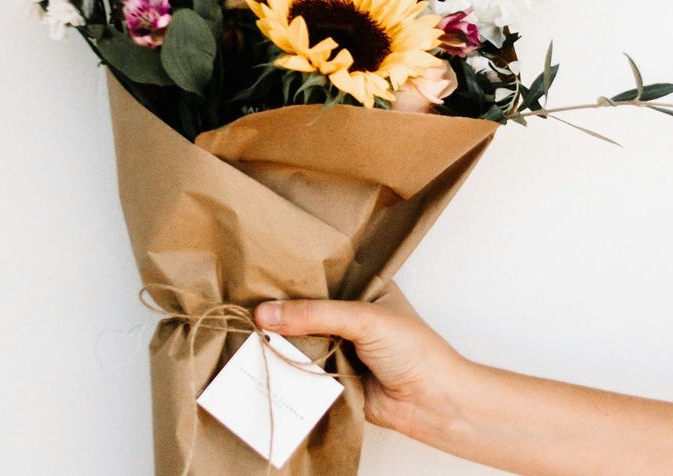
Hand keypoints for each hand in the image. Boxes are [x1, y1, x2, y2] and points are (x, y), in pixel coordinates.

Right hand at [254, 283, 467, 439]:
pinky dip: (285, 367)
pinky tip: (255, 358)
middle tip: (240, 301)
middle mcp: (350, 314)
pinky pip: (302, 369)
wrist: (432, 403)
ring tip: (240, 326)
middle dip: (279, 309)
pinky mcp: (333, 377)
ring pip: (300, 339)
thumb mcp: (364, 319)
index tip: (256, 269)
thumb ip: (315, 315)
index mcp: (365, 288)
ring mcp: (341, 346)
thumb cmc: (414, 351)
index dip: (292, 274)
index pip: (322, 274)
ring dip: (278, 339)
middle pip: (306, 308)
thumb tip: (264, 315)